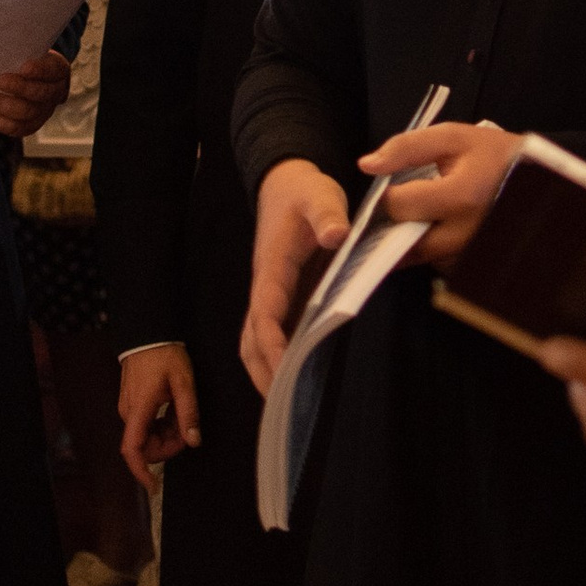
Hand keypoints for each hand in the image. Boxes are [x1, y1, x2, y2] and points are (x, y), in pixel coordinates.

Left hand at [0, 45, 69, 138]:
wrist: (21, 76)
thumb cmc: (19, 57)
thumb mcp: (24, 48)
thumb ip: (14, 48)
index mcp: (58, 70)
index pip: (52, 70)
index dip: (40, 70)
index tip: (24, 66)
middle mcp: (55, 93)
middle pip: (38, 94)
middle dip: (17, 88)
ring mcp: (44, 112)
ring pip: (24, 113)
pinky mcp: (30, 126)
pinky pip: (13, 128)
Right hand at [119, 339, 200, 489]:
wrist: (149, 332)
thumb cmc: (165, 355)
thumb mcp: (184, 383)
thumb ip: (188, 414)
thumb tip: (193, 441)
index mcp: (139, 410)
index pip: (132, 450)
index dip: (141, 472)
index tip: (154, 487)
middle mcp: (129, 413)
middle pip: (144, 446)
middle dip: (167, 446)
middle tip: (188, 431)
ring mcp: (129, 407)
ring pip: (146, 436)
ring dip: (166, 434)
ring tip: (184, 416)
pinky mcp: (132, 402)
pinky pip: (146, 424)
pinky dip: (161, 425)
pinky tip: (175, 411)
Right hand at [240, 158, 350, 393]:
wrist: (285, 182)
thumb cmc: (302, 190)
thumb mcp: (319, 194)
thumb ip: (327, 214)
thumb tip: (335, 235)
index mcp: (272, 267)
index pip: (264, 314)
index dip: (272, 344)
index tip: (285, 370)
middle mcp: (265, 286)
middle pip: (250, 338)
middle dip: (261, 371)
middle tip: (282, 404)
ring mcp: (271, 292)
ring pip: (255, 338)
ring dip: (265, 368)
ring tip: (285, 400)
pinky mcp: (282, 295)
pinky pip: (273, 331)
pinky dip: (278, 355)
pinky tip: (297, 373)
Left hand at [356, 117, 518, 268]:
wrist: (539, 181)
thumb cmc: (495, 155)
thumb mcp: (453, 137)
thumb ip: (406, 147)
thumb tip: (367, 165)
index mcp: (460, 197)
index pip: (399, 206)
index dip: (389, 193)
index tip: (398, 184)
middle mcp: (464, 235)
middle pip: (403, 240)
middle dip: (396, 222)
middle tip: (408, 203)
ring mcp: (470, 256)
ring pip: (418, 256)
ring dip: (411, 238)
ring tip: (425, 215)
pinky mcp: (473, 268)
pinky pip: (437, 264)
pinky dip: (431, 248)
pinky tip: (439, 228)